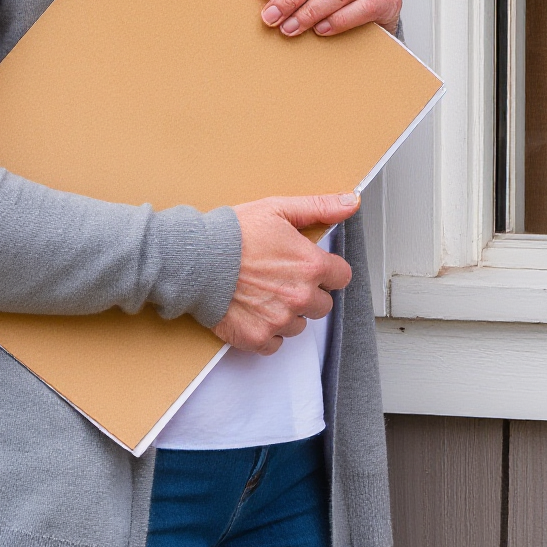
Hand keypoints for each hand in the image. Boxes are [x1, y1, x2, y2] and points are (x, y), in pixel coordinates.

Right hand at [215, 192, 357, 354]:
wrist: (195, 259)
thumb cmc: (233, 234)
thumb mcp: (279, 210)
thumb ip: (319, 207)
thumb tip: (350, 202)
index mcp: (311, 266)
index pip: (342, 277)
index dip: (327, 270)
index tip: (310, 266)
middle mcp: (300, 296)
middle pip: (322, 304)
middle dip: (308, 293)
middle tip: (281, 279)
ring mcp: (279, 320)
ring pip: (299, 325)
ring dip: (287, 313)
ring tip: (263, 293)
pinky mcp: (257, 338)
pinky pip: (275, 344)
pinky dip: (266, 332)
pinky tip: (253, 312)